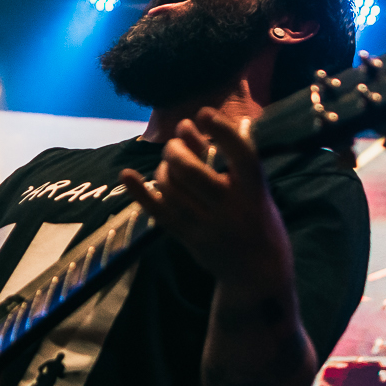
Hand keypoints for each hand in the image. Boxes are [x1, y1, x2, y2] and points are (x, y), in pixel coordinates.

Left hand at [120, 109, 291, 288]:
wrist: (259, 271)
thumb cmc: (257, 218)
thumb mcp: (254, 189)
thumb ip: (225, 159)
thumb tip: (187, 125)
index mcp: (255, 190)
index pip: (240, 154)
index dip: (222, 130)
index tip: (203, 114)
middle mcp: (232, 207)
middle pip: (192, 171)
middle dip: (176, 150)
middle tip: (175, 144)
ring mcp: (208, 225)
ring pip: (172, 189)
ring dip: (164, 168)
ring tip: (169, 163)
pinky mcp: (189, 239)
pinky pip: (159, 213)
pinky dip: (140, 193)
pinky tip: (126, 175)